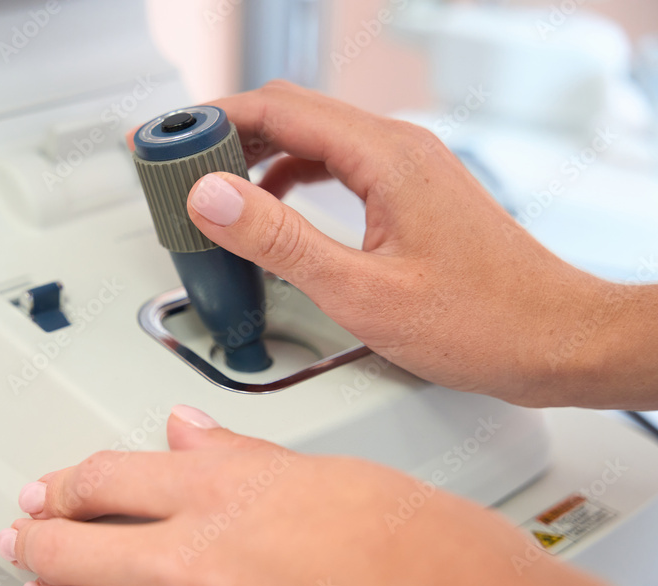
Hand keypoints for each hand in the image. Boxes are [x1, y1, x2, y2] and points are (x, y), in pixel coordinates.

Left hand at [0, 407, 624, 585]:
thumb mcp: (334, 473)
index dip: (65, 482)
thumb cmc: (431, 553)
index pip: (105, 479)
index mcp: (225, 491)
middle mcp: (200, 563)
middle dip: (35, 541)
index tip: (53, 487)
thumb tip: (187, 434)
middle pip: (71, 550)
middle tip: (21, 535)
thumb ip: (242, 456)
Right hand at [183, 81, 657, 409]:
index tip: (165, 139)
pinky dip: (293, 176)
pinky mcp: (412, 192)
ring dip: (258, 154)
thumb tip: (215, 198)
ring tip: (214, 186)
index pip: (276, 111)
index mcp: (386, 157)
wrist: (555, 340)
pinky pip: (338, 163)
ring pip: (314, 136)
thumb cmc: (482, 322)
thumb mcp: (361, 292)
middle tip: (178, 165)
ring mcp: (408, 168)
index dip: (209, 120)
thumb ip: (280, 241)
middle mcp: (399, 148)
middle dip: (227, 132)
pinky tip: (273, 206)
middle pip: (291, 112)